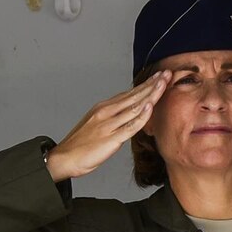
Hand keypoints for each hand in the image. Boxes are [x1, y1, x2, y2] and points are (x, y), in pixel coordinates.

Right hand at [45, 73, 175, 183]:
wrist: (64, 158)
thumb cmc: (79, 145)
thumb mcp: (97, 125)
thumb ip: (112, 119)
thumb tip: (127, 116)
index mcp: (103, 108)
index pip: (129, 93)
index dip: (145, 85)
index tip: (159, 76)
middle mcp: (106, 112)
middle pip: (133, 95)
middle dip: (152, 84)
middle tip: (167, 73)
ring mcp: (109, 124)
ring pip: (134, 107)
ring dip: (150, 94)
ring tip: (164, 84)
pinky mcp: (110, 138)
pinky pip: (129, 126)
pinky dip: (140, 116)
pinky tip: (150, 107)